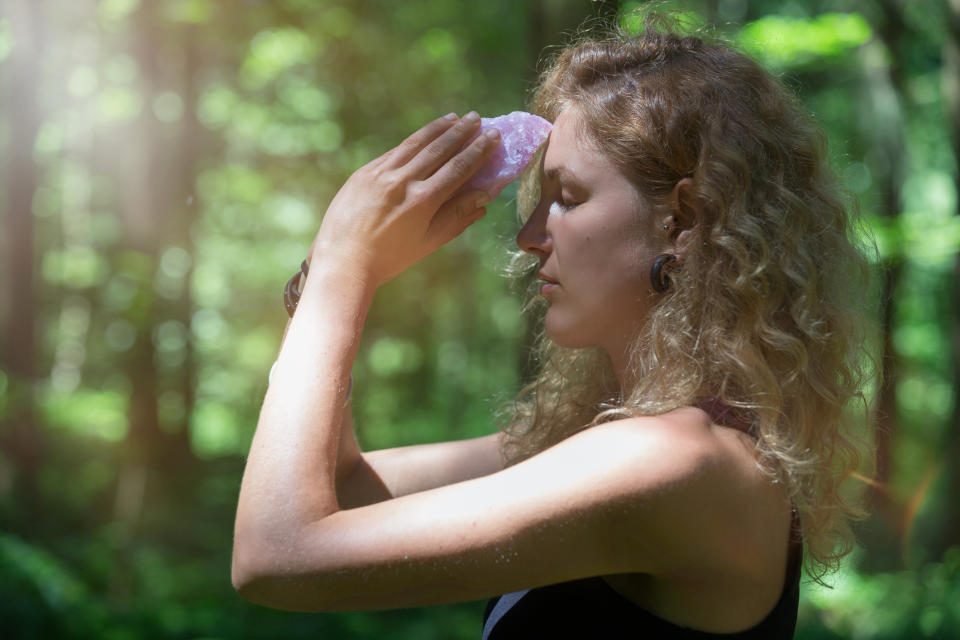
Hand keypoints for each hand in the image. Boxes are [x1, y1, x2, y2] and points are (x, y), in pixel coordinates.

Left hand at [310, 112, 499, 286]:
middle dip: (461, 132)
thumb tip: (485, 197)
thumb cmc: (391, 259)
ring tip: (455, 117)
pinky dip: (414, 141)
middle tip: (477, 118)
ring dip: (438, 128)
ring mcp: (380, 173)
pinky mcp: (364, 172)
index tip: (493, 135)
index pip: (458, 168)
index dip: (478, 150)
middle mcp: (403, 181)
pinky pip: (395, 151)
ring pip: (415, 143)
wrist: (343, 261)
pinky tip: (425, 135)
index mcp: (423, 201)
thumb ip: (457, 216)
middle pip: (439, 149)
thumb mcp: (429, 242)